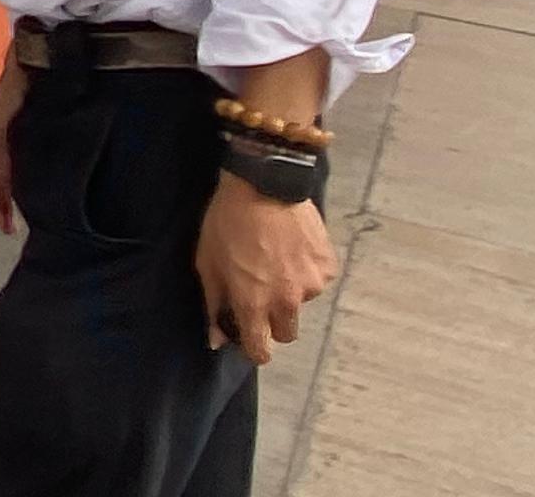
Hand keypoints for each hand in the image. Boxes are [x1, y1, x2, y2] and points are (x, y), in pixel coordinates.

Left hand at [195, 178, 335, 363]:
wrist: (265, 183)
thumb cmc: (227, 220)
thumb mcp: (207, 259)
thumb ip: (214, 303)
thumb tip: (217, 340)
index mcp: (254, 303)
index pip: (261, 351)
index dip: (254, 347)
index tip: (249, 336)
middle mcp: (286, 302)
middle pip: (285, 333)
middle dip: (273, 319)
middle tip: (262, 289)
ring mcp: (311, 286)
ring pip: (301, 303)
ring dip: (290, 290)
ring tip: (276, 256)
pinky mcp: (328, 268)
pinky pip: (316, 280)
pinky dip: (305, 269)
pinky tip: (292, 245)